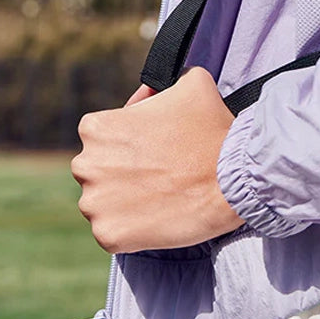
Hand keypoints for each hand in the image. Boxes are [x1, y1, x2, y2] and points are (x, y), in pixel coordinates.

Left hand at [72, 66, 243, 253]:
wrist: (232, 179)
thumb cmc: (211, 129)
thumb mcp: (191, 83)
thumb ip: (165, 82)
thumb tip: (153, 90)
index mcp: (97, 128)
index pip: (100, 133)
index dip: (126, 139)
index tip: (149, 145)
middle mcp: (86, 165)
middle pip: (96, 169)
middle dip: (120, 170)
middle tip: (156, 171)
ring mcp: (95, 204)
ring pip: (101, 202)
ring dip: (122, 200)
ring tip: (157, 196)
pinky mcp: (108, 236)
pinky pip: (110, 232)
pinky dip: (129, 228)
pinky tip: (155, 217)